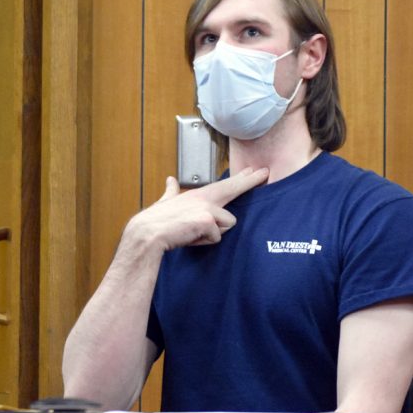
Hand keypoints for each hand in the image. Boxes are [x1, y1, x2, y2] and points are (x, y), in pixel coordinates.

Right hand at [124, 167, 268, 251]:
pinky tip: (190, 237)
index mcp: (197, 194)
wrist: (148, 233)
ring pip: (227, 225)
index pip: (223, 184)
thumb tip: (170, 180)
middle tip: (265, 172)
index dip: (240, 178)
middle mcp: (204, 198)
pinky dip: (204, 242)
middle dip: (250, 181)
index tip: (253, 170)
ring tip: (193, 232)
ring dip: (213, 233)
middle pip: (233, 189)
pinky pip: (216, 237)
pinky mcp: (208, 222)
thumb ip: (171, 191)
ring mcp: (207, 208)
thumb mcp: (166, 201)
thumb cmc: (156, 220)